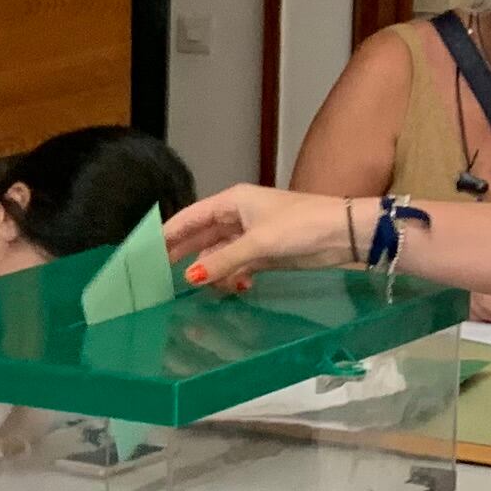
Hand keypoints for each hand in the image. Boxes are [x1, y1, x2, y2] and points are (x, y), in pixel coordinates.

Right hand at [163, 185, 356, 293]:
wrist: (344, 233)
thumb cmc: (302, 226)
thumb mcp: (259, 243)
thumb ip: (223, 261)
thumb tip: (191, 278)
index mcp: (233, 202)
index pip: (190, 218)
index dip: (168, 234)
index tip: (145, 252)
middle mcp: (238, 217)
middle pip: (201, 237)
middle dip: (185, 256)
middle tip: (161, 277)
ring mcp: (251, 236)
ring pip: (219, 256)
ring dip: (215, 272)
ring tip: (213, 288)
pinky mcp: (264, 253)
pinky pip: (237, 266)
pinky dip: (234, 277)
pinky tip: (238, 287)